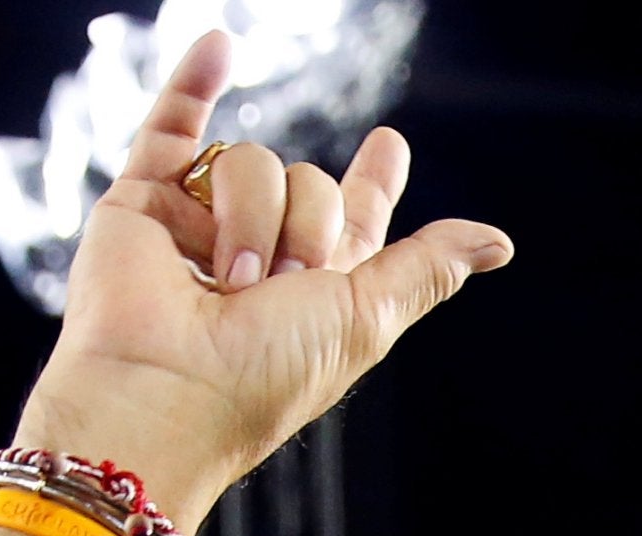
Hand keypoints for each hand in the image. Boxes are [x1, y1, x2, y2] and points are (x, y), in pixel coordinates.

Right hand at [13, 31, 512, 521]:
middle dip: (311, 225)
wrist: (169, 386)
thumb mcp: (369, 315)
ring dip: (254, 218)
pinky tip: (220, 43)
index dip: (371, 185)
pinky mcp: (143, 201)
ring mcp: (203, 223)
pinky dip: (193, 81)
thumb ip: (426, 267)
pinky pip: (172, 127)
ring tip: (228, 282)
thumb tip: (499, 242)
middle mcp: (263, 252)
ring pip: (255, 162)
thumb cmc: (270, 370)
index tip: (389, 147)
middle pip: (312, 183)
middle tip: (282, 285)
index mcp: (320, 287)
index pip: (354, 217)